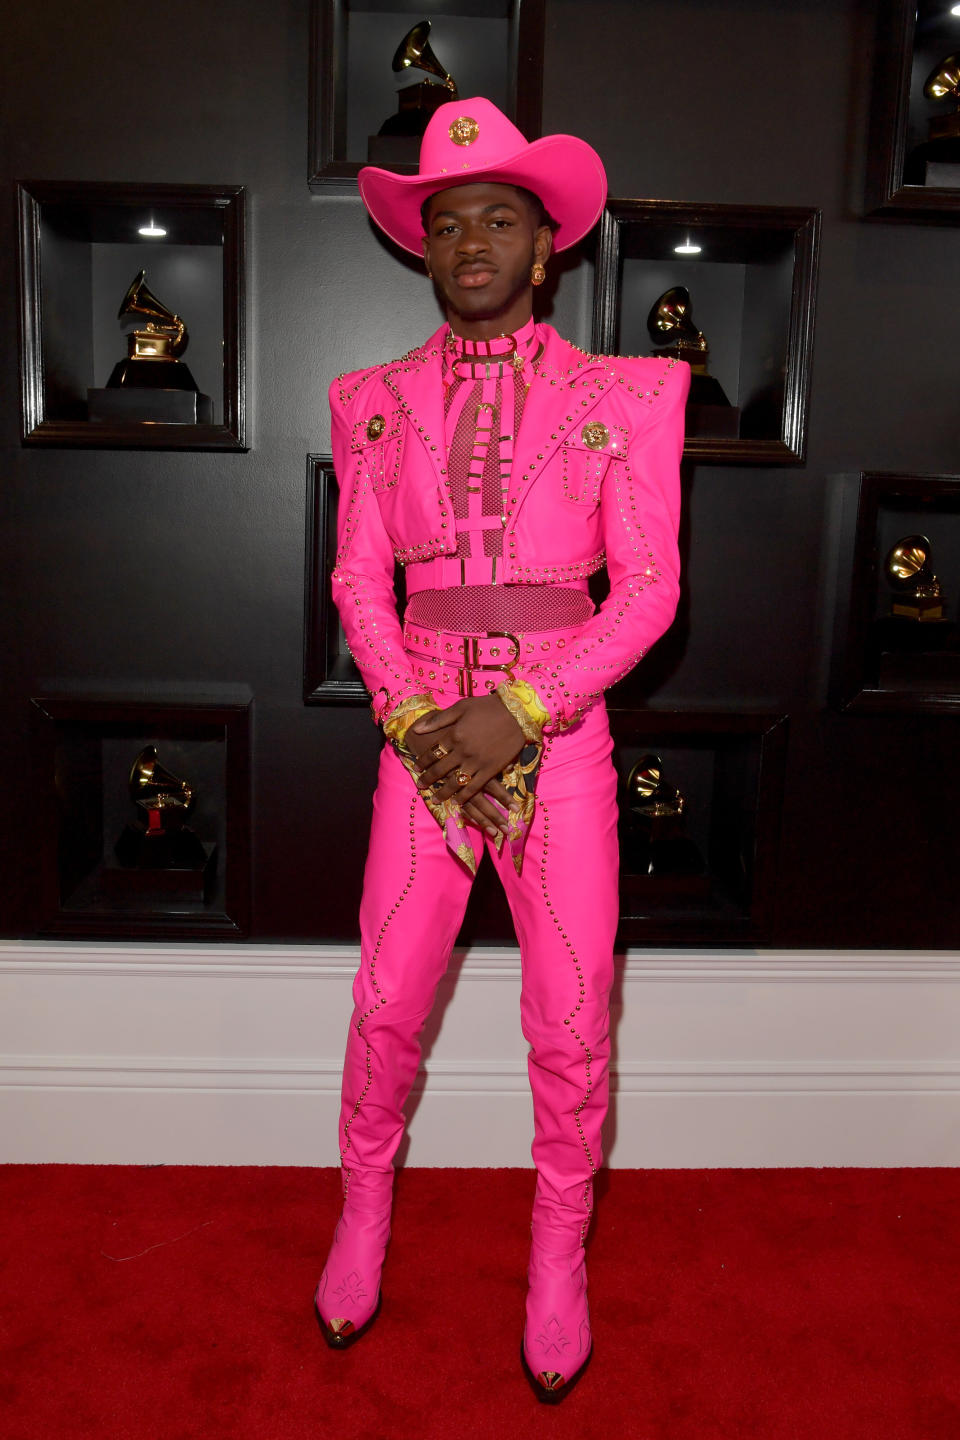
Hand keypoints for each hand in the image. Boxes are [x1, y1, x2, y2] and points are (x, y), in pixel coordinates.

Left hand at [402, 711, 513, 838]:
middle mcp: (462, 751)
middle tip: (420, 786)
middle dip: (428, 779)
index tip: (416, 767)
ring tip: (434, 799)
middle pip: (440, 770)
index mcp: (454, 735)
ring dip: (443, 792)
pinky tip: (457, 802)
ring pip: (455, 782)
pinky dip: (464, 796)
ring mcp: (477, 762)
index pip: (432, 752)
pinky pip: (474, 787)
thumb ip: (438, 720)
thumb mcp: (460, 707)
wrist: (516, 712)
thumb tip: (417, 728)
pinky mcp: (491, 769)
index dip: (423, 761)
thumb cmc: (487, 707)